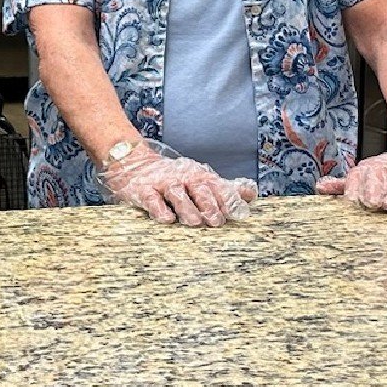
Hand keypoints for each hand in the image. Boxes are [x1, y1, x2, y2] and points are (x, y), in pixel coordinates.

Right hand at [99, 140, 256, 226]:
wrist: (134, 164)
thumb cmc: (173, 177)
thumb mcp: (200, 179)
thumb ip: (225, 188)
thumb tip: (251, 194)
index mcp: (199, 175)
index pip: (218, 186)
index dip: (229, 200)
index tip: (239, 215)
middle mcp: (183, 177)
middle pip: (200, 189)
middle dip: (210, 205)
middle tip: (215, 222)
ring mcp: (163, 183)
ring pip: (177, 194)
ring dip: (187, 208)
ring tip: (194, 222)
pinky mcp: (143, 190)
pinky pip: (152, 200)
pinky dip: (160, 210)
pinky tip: (167, 219)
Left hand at [315, 135, 386, 210]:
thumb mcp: (365, 176)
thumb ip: (343, 185)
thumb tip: (319, 187)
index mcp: (366, 169)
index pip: (355, 177)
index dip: (353, 190)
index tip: (352, 203)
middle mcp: (384, 167)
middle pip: (375, 175)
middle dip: (372, 190)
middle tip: (370, 204)